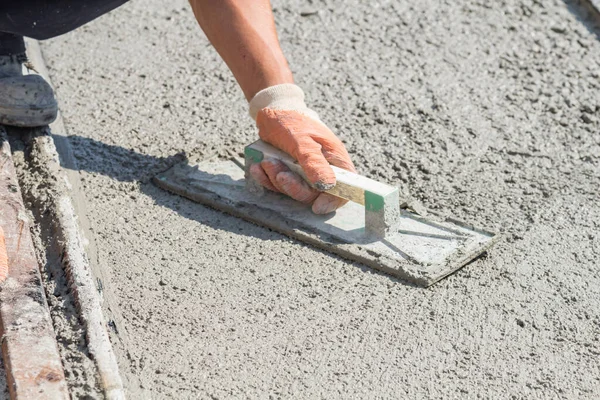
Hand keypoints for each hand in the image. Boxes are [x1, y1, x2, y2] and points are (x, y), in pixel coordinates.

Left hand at [248, 85, 355, 214]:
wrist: (271, 111)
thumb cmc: (291, 121)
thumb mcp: (302, 141)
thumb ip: (314, 163)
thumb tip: (328, 185)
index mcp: (334, 159)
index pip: (344, 187)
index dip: (333, 201)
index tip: (317, 206)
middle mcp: (322, 169)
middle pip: (314, 194)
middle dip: (293, 186)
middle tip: (279, 172)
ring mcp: (304, 173)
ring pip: (294, 190)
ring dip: (276, 179)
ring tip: (266, 162)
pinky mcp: (289, 174)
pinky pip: (279, 186)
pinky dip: (267, 179)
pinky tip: (258, 168)